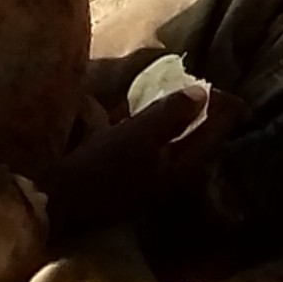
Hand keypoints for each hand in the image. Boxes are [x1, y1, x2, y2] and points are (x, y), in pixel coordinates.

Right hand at [30, 84, 245, 241]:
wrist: (59, 201)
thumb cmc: (100, 167)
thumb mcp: (136, 135)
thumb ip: (171, 113)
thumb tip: (201, 92)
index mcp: (188, 164)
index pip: (223, 127)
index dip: (222, 100)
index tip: (206, 80)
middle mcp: (181, 173)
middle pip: (206, 132)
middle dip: (203, 107)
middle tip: (191, 83)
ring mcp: (161, 176)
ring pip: (184, 138)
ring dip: (180, 116)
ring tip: (169, 92)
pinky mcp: (140, 176)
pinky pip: (160, 145)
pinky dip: (157, 128)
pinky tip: (142, 113)